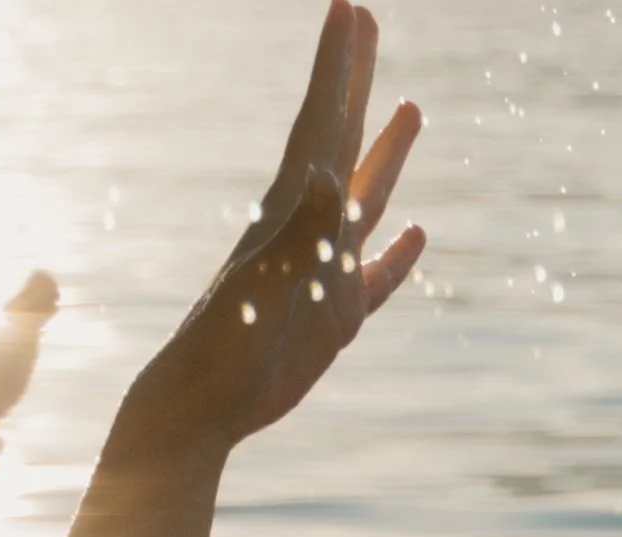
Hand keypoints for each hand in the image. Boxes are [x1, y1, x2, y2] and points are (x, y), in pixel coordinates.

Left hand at [117, 0, 424, 457]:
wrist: (201, 410)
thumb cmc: (222, 352)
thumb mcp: (264, 289)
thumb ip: (299, 234)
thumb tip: (326, 176)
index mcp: (288, 211)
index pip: (320, 121)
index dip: (338, 64)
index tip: (351, 6)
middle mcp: (308, 230)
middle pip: (340, 137)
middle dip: (356, 79)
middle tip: (368, 20)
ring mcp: (325, 272)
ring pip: (365, 195)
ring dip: (386, 151)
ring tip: (411, 107)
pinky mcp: (336, 318)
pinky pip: (378, 274)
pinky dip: (400, 252)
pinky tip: (419, 232)